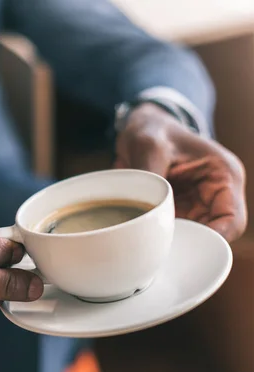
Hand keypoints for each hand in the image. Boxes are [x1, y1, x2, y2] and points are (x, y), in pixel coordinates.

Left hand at [114, 104, 246, 241]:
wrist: (139, 126)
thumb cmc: (152, 129)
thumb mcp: (149, 147)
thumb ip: (151, 176)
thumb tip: (145, 211)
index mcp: (223, 175)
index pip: (232, 219)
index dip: (214, 237)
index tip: (185, 243)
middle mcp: (215, 192)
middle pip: (213, 232)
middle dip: (189, 240)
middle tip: (162, 244)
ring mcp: (197, 201)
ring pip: (193, 234)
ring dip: (174, 238)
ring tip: (150, 238)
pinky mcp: (179, 207)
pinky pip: (175, 229)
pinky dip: (162, 233)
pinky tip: (145, 233)